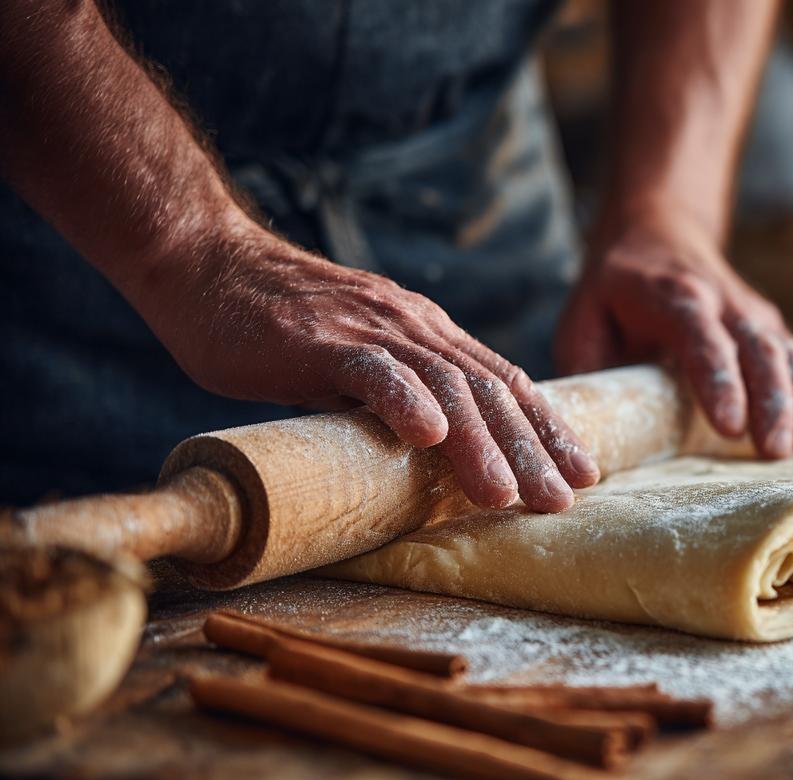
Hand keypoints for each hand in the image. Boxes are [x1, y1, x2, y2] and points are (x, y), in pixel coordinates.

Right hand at [139, 223, 597, 511]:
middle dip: (530, 449)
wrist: (206, 263)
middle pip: (488, 389)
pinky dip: (404, 402)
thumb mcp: (356, 362)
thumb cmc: (278, 323)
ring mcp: (370, 330)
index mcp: (428, 333)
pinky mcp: (320, 340)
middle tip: (561, 500)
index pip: (502, 383)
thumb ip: (397, 394)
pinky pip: (371, 371)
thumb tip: (434, 449)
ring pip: (442, 387)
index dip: (546, 428)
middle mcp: (414, 327)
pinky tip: (429, 437)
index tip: (583, 473)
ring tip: (506, 496)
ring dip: (479, 445)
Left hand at [554, 209, 792, 458]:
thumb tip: (594, 428)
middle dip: (773, 403)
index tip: (729, 428)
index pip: (703, 341)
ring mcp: (755, 314)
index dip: (719, 383)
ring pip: (791, 355)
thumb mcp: (583, 320)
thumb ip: (592, 370)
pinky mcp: (773, 329)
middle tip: (775, 452)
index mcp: (676, 298)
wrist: (661, 232)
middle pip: (759, 351)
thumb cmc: (615, 290)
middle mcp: (726, 302)